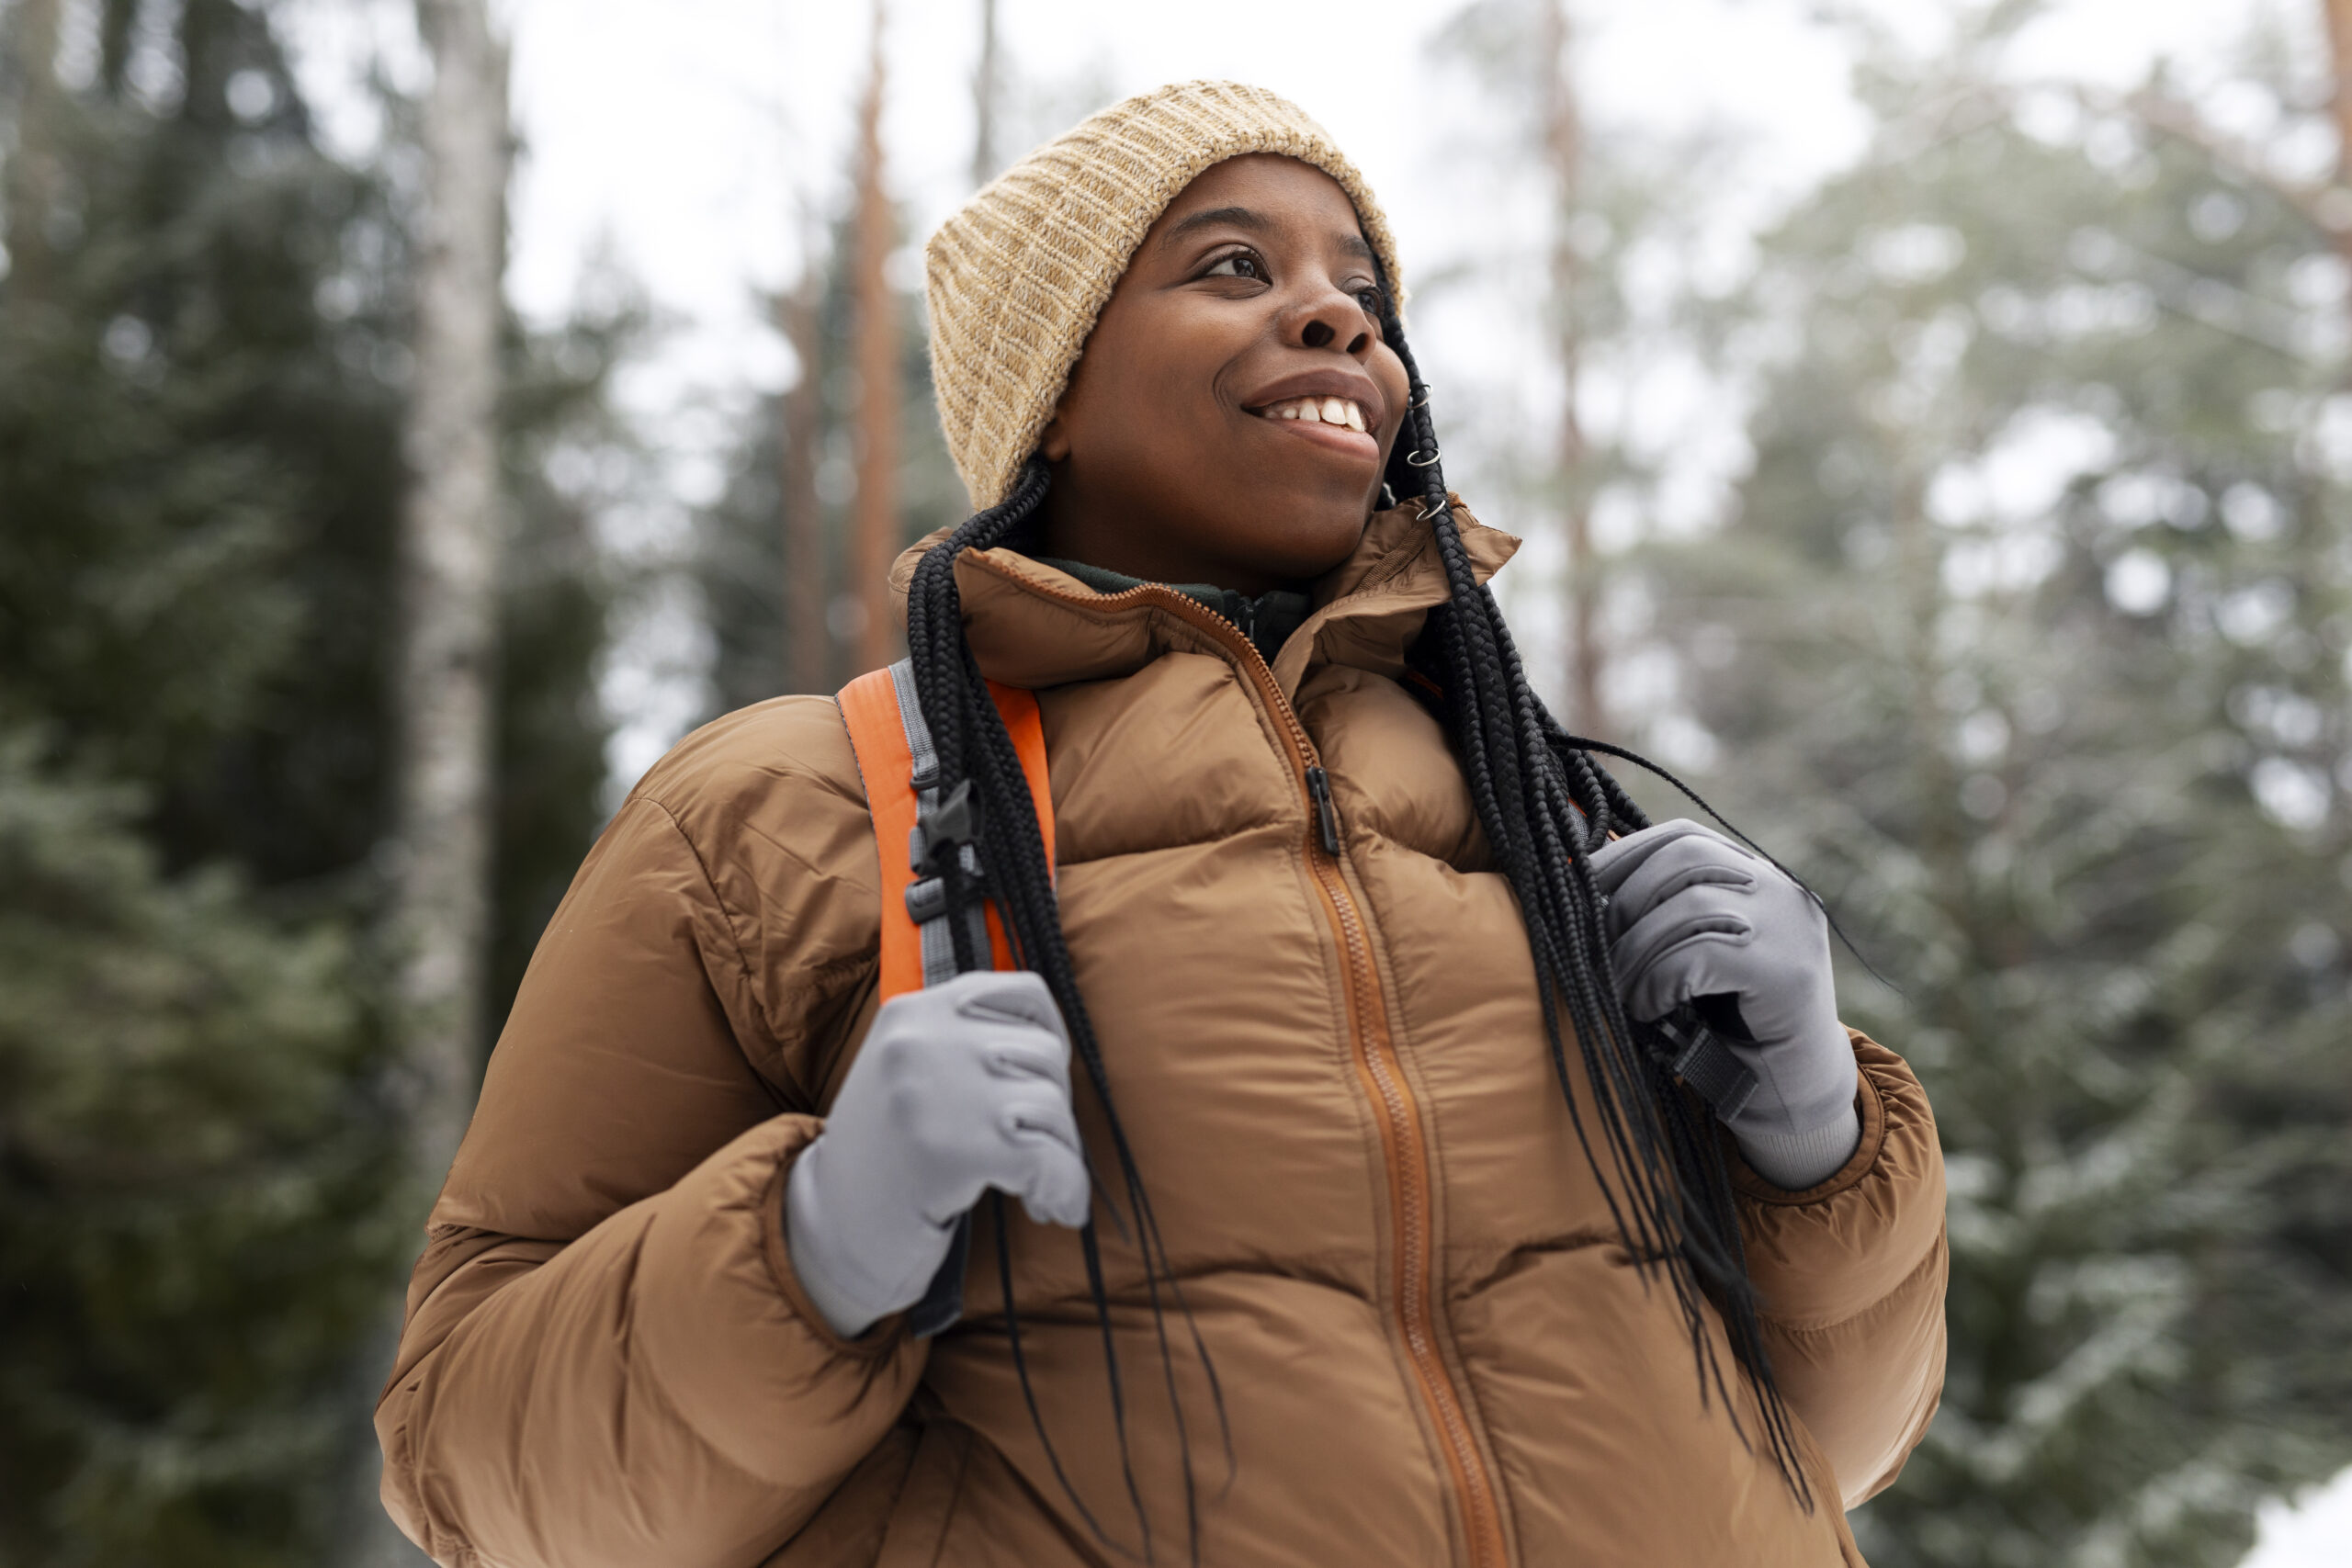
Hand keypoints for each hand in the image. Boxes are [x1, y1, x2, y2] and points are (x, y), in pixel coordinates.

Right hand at [785, 970, 1091, 1338]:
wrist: (833, 1230)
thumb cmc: (886, 1155)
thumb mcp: (909, 1073)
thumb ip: (967, 1044)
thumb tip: (1058, 1048)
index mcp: (914, 1011)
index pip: (1025, 992)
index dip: (1053, 1038)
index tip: (1047, 1079)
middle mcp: (923, 1039)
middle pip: (1045, 1053)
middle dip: (1055, 1109)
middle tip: (1036, 1151)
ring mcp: (936, 1091)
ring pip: (1052, 1105)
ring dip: (1062, 1154)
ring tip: (1040, 1185)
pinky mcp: (955, 1149)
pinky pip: (1048, 1159)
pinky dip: (1064, 1189)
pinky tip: (1052, 1208)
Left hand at [1587, 820, 1860, 1190]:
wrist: (1793, 1098)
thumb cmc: (1727, 1026)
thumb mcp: (1694, 957)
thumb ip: (1663, 917)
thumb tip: (1578, 889)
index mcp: (1756, 876)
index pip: (1682, 838)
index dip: (1623, 858)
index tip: (1578, 889)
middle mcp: (1780, 888)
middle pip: (1685, 859)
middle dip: (1624, 899)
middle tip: (1592, 947)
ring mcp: (1790, 926)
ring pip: (1690, 907)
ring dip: (1635, 950)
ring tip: (1616, 989)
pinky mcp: (1787, 971)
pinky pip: (1702, 956)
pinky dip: (1659, 980)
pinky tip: (1648, 1009)